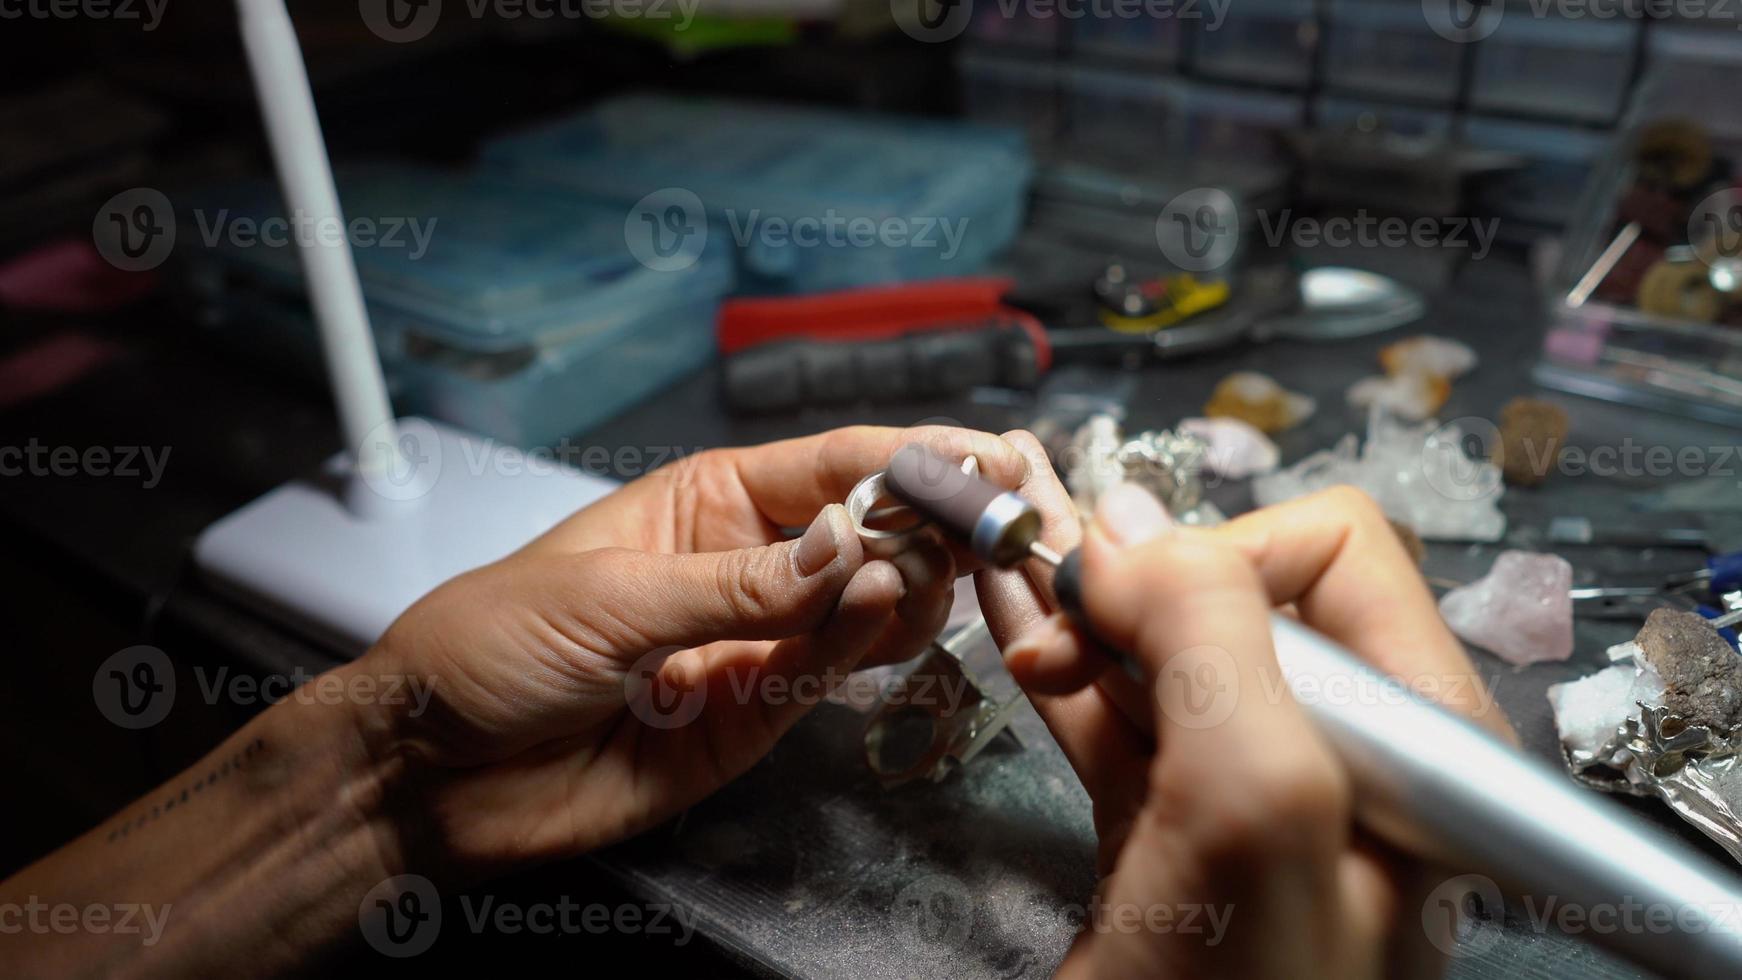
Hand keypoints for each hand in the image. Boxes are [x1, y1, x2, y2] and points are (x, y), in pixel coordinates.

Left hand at [354, 425, 1030, 878]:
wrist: (429, 772)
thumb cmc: (490, 646)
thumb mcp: (607, 597)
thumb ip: (737, 585)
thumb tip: (852, 547)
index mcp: (706, 504)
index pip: (829, 466)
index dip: (908, 456)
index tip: (982, 455)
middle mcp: (746, 569)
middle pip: (867, 536)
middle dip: (922, 524)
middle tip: (970, 527)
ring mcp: (756, 645)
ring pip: (867, 608)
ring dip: (906, 587)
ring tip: (921, 574)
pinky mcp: (755, 721)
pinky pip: (827, 678)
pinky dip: (863, 648)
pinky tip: (883, 615)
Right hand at [975, 454, 1512, 978]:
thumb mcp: (1254, 807)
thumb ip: (1215, 642)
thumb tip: (1129, 533)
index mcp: (1416, 746)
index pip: (1328, 559)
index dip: (1215, 555)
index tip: (1120, 598)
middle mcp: (1349, 765)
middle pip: (1241, 599)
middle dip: (1139, 583)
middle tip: (1059, 606)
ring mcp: (1258, 807)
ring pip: (1171, 657)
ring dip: (1091, 609)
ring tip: (1018, 584)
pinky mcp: (1179, 845)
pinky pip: (1122, 723)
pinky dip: (1068, 669)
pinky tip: (1021, 628)